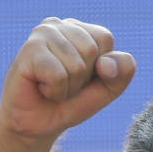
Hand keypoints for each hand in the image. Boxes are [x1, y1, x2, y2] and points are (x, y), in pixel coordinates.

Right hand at [0, 17, 135, 151]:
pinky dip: (55, 91)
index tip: (81, 79)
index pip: (106, 40)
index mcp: (82, 29)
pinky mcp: (30, 49)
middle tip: (63, 84)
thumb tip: (106, 63)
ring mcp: (43, 33)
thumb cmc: (70, 103)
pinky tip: (41, 88)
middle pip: (91, 51)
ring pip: (76, 66)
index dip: (100, 69)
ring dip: (67, 88)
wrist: (34, 126)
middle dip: (82, 79)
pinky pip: (58, 76)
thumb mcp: (107, 89)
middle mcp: (60, 24)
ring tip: (51, 87)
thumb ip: (122, 72)